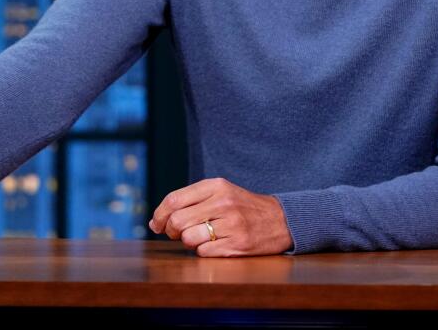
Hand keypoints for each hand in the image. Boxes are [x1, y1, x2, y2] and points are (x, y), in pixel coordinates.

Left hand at [147, 177, 292, 256]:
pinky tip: (216, 244)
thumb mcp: (221, 192)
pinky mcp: (237, 245)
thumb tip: (157, 221)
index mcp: (217, 185)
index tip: (157, 224)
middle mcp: (223, 203)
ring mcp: (231, 225)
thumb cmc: (243, 207)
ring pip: (189, 239)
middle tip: (177, 233)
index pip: (174, 199)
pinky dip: (204, 251)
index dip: (160, 214)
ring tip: (202, 237)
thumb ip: (191, 200)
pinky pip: (204, 253)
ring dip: (189, 242)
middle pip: (178, 221)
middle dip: (171, 231)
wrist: (281, 220)